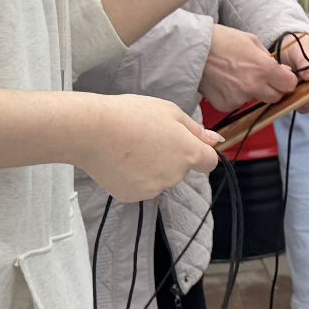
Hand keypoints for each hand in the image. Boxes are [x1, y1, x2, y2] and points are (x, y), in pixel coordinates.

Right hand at [73, 94, 221, 201]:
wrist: (92, 131)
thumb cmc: (132, 115)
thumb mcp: (170, 112)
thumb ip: (195, 130)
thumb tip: (216, 141)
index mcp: (189, 154)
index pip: (209, 162)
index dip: (200, 152)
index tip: (184, 143)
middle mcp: (176, 176)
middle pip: (181, 169)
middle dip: (171, 156)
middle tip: (147, 137)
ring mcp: (154, 189)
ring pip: (160, 178)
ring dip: (152, 167)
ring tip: (130, 148)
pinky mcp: (133, 196)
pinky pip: (140, 186)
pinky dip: (133, 177)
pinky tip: (119, 161)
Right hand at [199, 25, 298, 110]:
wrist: (191, 50)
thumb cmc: (221, 41)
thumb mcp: (251, 40)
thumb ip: (269, 58)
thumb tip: (283, 71)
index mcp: (263, 69)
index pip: (289, 85)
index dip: (287, 80)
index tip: (283, 76)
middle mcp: (253, 86)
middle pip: (276, 97)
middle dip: (274, 88)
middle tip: (262, 77)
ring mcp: (239, 98)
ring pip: (256, 100)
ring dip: (253, 91)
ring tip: (237, 75)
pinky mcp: (226, 105)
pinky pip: (238, 104)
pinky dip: (235, 95)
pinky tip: (226, 82)